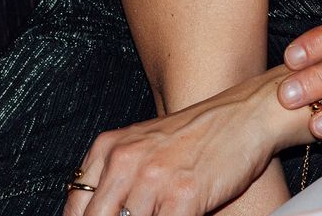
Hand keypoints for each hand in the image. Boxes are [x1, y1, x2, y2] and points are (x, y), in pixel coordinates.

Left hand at [65, 78, 279, 215]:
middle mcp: (125, 162)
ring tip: (160, 213)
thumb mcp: (144, 144)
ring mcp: (153, 180)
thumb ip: (115, 178)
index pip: (76, 208)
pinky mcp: (182, 197)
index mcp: (109, 148)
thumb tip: (99, 212)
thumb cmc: (198, 133)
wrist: (245, 115)